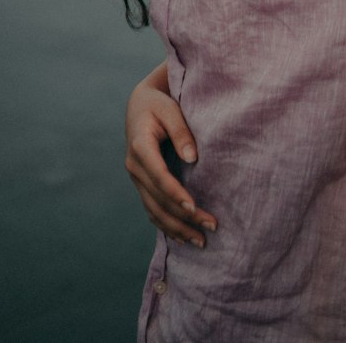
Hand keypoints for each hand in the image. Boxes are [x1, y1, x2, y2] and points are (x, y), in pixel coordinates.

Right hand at [125, 63, 217, 247]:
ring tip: (201, 242)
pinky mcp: (141, 184)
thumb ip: (181, 131)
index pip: (158, 175)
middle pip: (158, 199)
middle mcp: (134, 166)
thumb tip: (193, 158)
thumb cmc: (159, 104)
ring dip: (177, 228)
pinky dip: (167, 226)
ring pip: (154, 210)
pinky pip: (152, 210)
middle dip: (184, 216)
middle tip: (211, 227)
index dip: (175, 193)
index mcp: (140, 145)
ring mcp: (136, 178)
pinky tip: (183, 237)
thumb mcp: (170, 109)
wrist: (139, 106)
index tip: (194, 208)